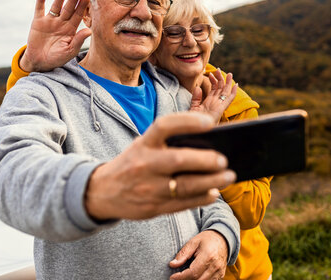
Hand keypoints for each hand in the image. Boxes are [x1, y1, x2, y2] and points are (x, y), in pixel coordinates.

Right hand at [20, 0, 91, 71]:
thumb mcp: (69, 51)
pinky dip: (41, 0)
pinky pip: (40, 8)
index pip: (78, 15)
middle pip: (68, 8)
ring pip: (56, 6)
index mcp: (71, 29)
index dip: (82, 6)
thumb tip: (89, 31)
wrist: (40, 62)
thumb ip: (78, 40)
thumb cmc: (57, 58)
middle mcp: (61, 23)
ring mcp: (50, 21)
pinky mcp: (38, 22)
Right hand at [85, 112, 236, 220]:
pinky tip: (214, 192)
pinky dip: (201, 198)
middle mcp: (144, 164)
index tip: (210, 123)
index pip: (164, 126)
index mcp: (143, 143)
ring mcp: (148, 188)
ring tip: (229, 176)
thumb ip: (169, 144)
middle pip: (178, 160)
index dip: (188, 121)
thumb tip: (209, 147)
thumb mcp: (143, 146)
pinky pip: (182, 204)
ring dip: (211, 181)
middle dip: (205, 160)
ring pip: (185, 186)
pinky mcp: (153, 207)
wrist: (101, 191)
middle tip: (224, 159)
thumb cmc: (134, 162)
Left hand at [169, 230, 227, 279]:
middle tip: (177, 277)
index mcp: (208, 256)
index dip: (181, 277)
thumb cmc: (207, 239)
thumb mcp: (193, 242)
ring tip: (185, 276)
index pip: (193, 273)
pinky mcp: (221, 275)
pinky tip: (194, 276)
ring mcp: (219, 272)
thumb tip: (172, 264)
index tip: (172, 276)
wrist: (223, 239)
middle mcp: (215, 266)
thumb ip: (183, 254)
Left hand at [190, 69, 237, 122]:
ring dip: (228, 83)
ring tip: (230, 74)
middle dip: (220, 78)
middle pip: (220, 88)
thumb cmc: (194, 120)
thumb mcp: (193, 107)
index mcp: (209, 102)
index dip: (213, 80)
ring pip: (225, 91)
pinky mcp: (221, 108)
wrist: (196, 128)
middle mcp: (215, 102)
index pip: (214, 89)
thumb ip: (196, 98)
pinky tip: (235, 86)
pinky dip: (233, 92)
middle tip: (219, 69)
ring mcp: (219, 105)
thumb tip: (198, 87)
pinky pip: (229, 99)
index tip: (211, 73)